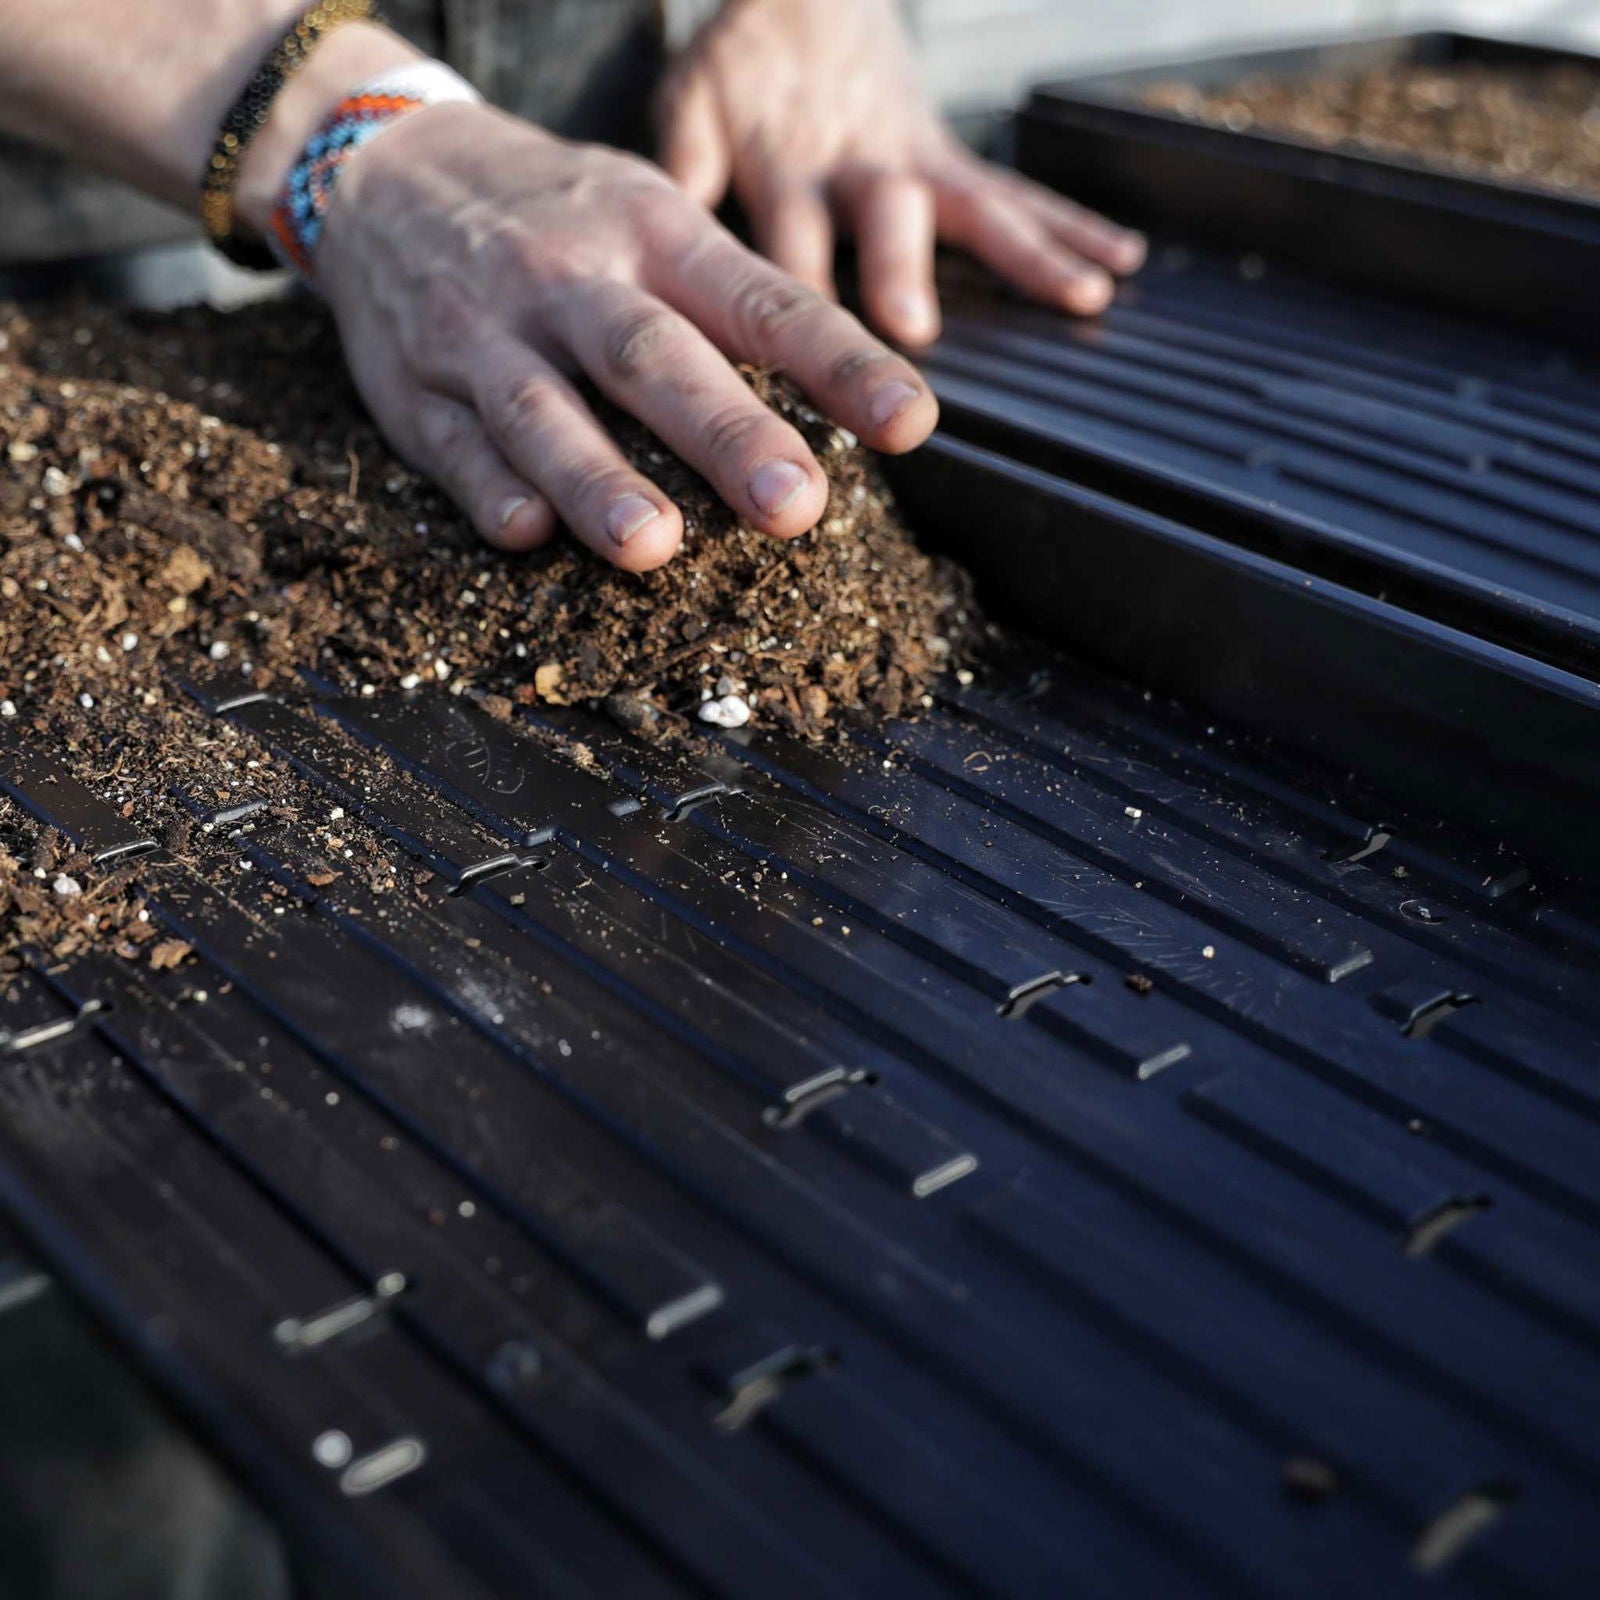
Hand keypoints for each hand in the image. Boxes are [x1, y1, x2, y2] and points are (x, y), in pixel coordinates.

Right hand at [300, 102, 938, 569]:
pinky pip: (450, 444)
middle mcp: (569, 280)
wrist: (388, 166)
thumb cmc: (558, 215)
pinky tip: (527, 532)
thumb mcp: (651, 217)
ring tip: (653, 545)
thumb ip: (735, 300)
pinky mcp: (413, 389)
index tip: (907, 421)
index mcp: (649, 234)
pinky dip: (488, 488)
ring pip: (540, 409)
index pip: (758, 300)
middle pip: (651, 357)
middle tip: (795, 504)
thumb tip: (848, 397)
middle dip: (725, 433)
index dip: (836, 362)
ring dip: (597, 478)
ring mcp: (483, 334)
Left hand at [657, 0, 1145, 345]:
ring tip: (1084, 295)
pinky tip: (1121, 259)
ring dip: (1029, 254)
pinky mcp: (951, 158)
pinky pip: (1018, 191)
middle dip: (899, 273)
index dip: (786, 299)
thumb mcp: (691, 107)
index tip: (793, 364)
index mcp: (785, 167)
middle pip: (883, 221)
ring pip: (976, 208)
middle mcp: (858, 169)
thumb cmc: (740, 70)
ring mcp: (915, 163)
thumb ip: (683, 169)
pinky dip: (1072, 223)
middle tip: (915, 329)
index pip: (783, 241)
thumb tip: (667, 227)